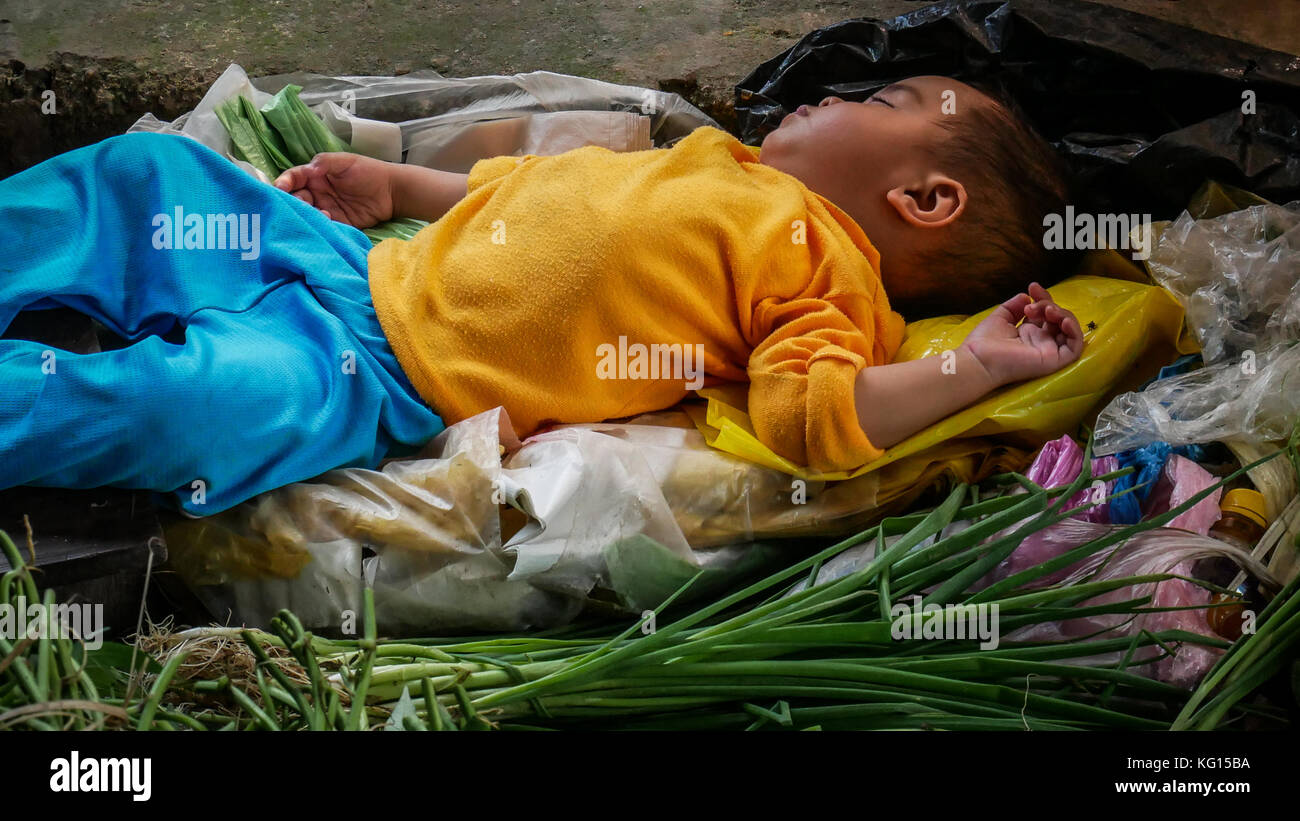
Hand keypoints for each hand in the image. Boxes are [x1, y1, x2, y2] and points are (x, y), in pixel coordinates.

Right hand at [273, 152, 394, 227]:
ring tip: (319, 213)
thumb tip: (307, 170)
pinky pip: (322, 226)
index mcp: (315, 175)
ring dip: (306, 215)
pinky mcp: (337, 224)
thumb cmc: (369, 171)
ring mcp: (325, 209)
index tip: (280, 188)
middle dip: (293, 202)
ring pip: (306, 214)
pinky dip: (319, 226)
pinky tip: (326, 222)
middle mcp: (317, 193)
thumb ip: (325, 163)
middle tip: (300, 204)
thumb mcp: (346, 161)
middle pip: (296, 198)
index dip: (284, 182)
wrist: (392, 191)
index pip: (293, 178)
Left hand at [959, 282, 1084, 386]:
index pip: (1045, 312)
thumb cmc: (984, 342)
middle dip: (1048, 304)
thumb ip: (1014, 306)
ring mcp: (1048, 351)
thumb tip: (1026, 297)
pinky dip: (1075, 331)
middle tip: (1030, 306)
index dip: (1043, 297)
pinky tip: (1063, 321)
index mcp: (1028, 333)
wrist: (978, 360)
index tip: (1032, 287)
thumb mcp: (1001, 317)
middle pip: (1057, 318)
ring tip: (1047, 311)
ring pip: (1068, 330)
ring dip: (1062, 314)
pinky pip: (1074, 348)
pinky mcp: (1054, 361)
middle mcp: (1040, 341)